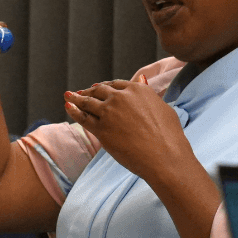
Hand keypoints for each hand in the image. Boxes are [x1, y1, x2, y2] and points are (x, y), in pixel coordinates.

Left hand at [64, 75, 191, 182]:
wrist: (164, 156)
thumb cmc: (170, 135)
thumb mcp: (164, 107)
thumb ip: (148, 94)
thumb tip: (141, 81)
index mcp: (138, 89)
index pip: (116, 84)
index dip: (106, 86)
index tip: (100, 88)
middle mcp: (121, 97)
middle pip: (100, 91)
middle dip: (91, 91)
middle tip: (83, 92)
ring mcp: (109, 112)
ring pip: (89, 102)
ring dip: (77, 98)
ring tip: (69, 95)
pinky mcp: (101, 129)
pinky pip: (82, 117)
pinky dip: (73, 110)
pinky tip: (67, 105)